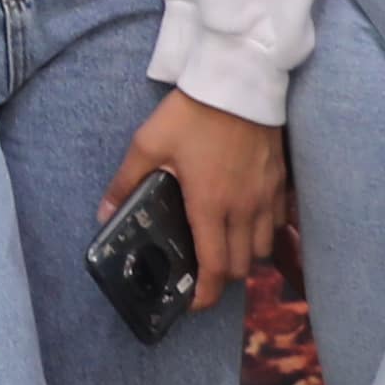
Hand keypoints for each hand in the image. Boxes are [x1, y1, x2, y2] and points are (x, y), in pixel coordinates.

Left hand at [114, 90, 285, 300]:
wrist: (240, 80)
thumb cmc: (192, 113)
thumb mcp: (148, 143)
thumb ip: (126, 181)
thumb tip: (104, 213)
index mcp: (209, 207)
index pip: (213, 268)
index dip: (204, 295)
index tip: (192, 303)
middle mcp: (243, 209)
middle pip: (240, 266)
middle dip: (221, 277)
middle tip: (201, 270)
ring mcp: (266, 196)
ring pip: (263, 247)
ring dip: (245, 255)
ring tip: (224, 245)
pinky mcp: (281, 181)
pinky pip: (278, 221)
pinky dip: (264, 230)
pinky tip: (246, 219)